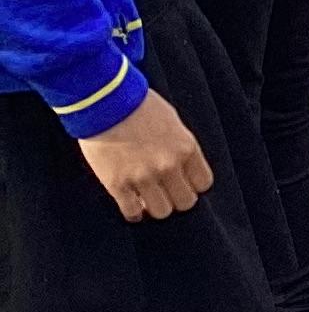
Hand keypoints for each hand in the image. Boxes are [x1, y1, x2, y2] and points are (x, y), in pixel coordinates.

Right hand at [79, 90, 209, 220]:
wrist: (103, 99)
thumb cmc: (136, 104)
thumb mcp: (171, 121)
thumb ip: (179, 145)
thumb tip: (181, 166)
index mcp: (186, 147)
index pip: (203, 183)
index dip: (192, 185)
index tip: (182, 182)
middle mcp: (169, 165)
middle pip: (185, 202)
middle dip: (176, 199)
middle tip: (165, 192)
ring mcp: (143, 177)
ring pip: (161, 211)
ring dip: (155, 207)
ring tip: (147, 199)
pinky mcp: (117, 184)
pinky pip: (132, 212)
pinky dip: (133, 212)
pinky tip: (131, 205)